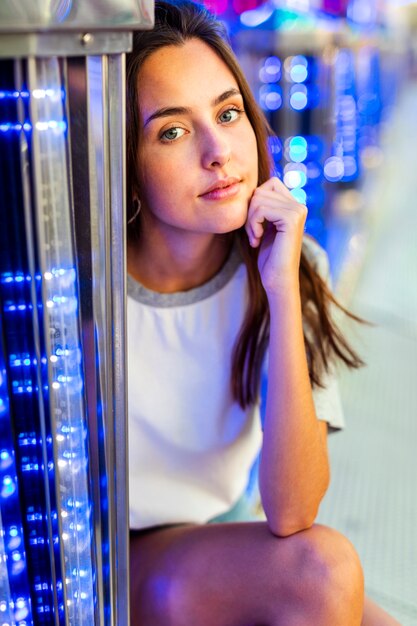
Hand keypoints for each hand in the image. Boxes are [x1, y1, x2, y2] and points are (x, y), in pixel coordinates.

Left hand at [245, 176, 306, 293]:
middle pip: (261, 191)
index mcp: (294, 205)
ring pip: (258, 199)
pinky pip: (260, 209)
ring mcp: (297, 211)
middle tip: (253, 233)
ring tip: (255, 238)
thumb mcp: (265, 226)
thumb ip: (263, 207)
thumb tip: (253, 189)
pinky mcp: (291, 219)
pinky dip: (253, 225)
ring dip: (250, 221)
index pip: (269, 185)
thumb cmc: (270, 257)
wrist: (278, 279)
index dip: (255, 203)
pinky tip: (257, 240)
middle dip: (250, 212)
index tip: (255, 225)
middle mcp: (299, 205)